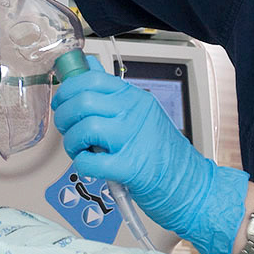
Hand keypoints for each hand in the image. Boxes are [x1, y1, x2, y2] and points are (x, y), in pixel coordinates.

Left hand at [52, 57, 247, 253]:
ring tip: (80, 151)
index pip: (92, 79)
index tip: (61, 101)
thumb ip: (114, 94)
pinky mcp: (131, 167)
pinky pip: (90, 161)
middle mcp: (135, 113)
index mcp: (135, 98)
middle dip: (64, 117)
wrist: (191, 185)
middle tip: (67, 129)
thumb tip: (88, 68)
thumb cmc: (163, 153)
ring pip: (83, 129)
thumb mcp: (142, 114)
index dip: (68, 89)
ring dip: (72, 143)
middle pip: (83, 102)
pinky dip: (82, 165)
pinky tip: (91, 166)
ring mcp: (133, 139)